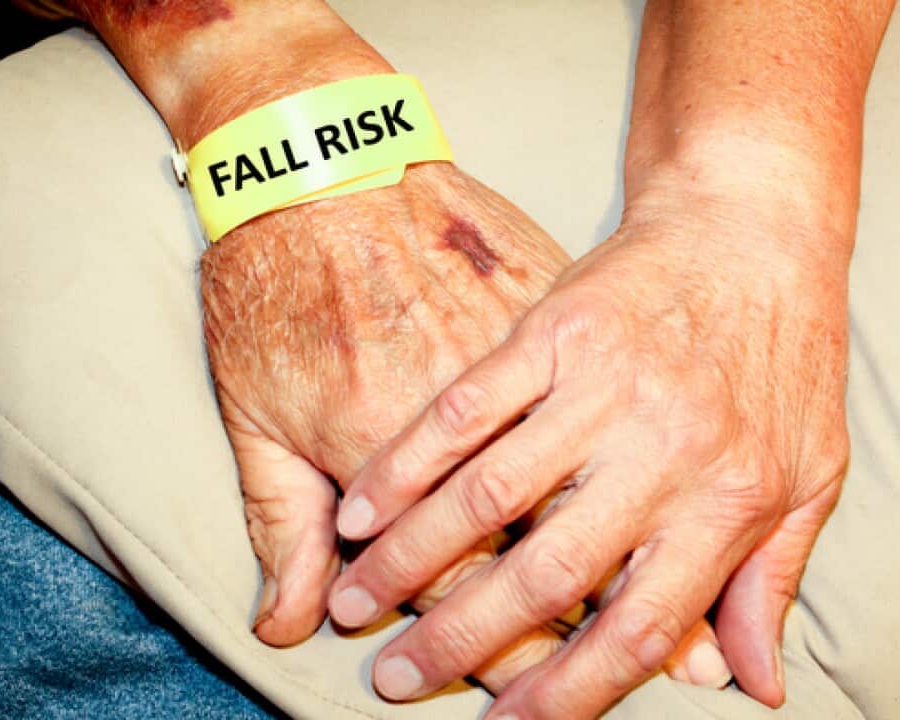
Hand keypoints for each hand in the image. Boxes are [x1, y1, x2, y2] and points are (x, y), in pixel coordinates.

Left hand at [71, 0, 735, 694]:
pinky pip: (591, 436)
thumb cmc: (278, 296)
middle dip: (558, 652)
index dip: (499, 661)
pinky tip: (639, 553)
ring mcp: (551, 371)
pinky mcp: (566, 329)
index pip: (471, 584)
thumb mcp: (253, 417)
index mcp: (398, 448)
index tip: (518, 718)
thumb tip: (279, 625)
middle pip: (550, 567)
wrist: (339, 167)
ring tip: (646, 662)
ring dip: (608, 595)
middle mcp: (488, 422)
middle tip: (570, 712)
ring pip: (594, 510)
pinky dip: (613, 499)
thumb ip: (276, 525)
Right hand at [331, 183, 851, 716]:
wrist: (755, 221)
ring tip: (358, 604)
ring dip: (412, 559)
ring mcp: (602, 386)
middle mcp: (662, 452)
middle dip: (462, 638)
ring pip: (490, 495)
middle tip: (396, 678)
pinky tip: (362, 506)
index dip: (570, 692)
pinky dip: (406, 463)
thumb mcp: (811, 473)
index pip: (639, 627)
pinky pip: (465, 409)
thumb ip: (772, 580)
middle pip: (547, 573)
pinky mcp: (554, 329)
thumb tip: (752, 684)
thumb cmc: (789, 354)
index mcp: (729, 501)